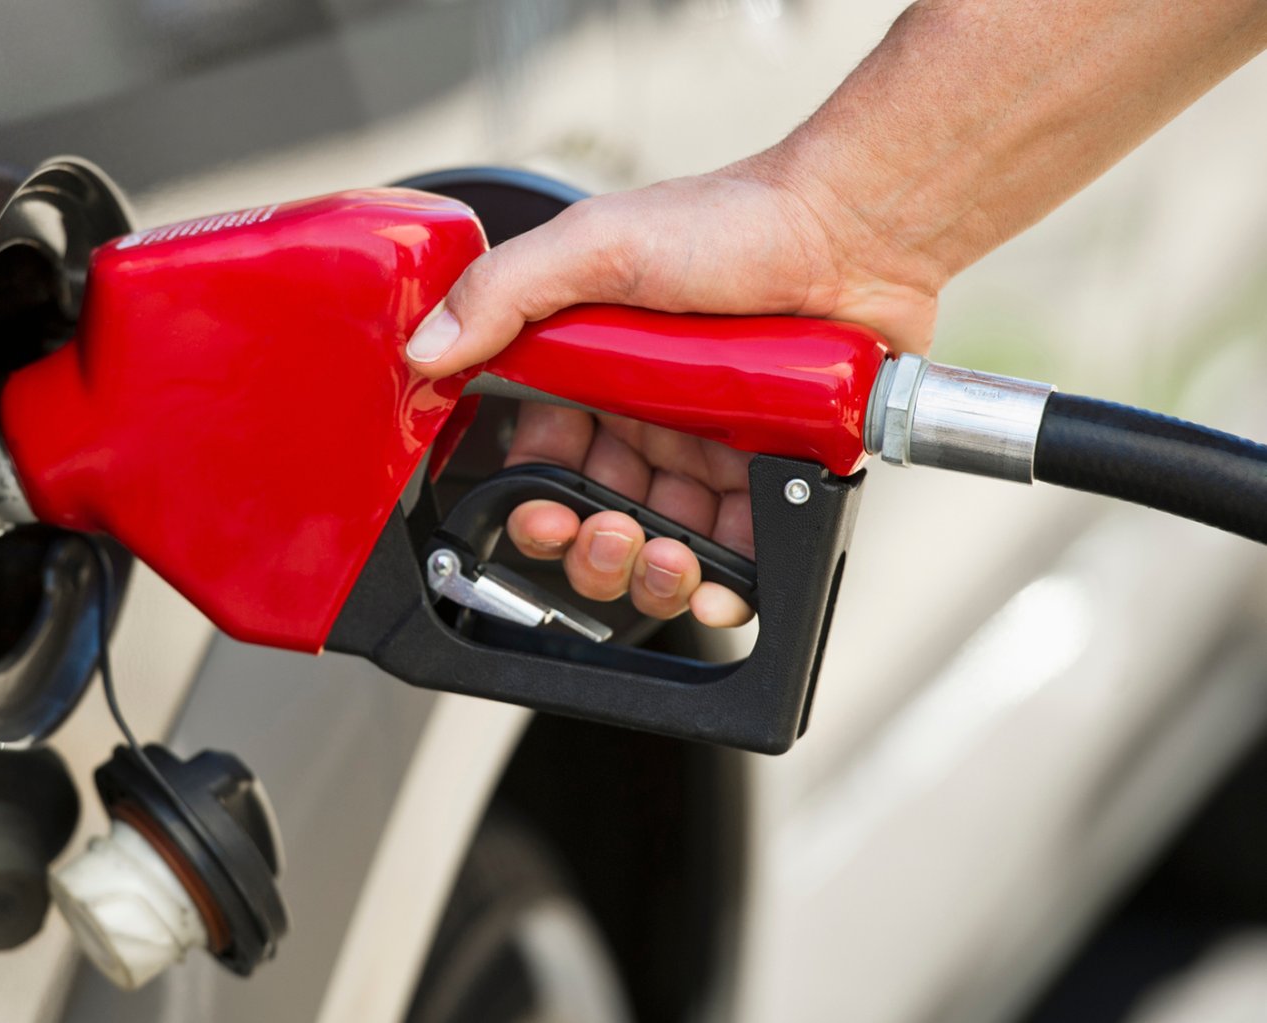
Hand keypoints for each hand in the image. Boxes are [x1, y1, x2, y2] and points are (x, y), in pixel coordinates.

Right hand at [405, 160, 942, 625]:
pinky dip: (725, 586)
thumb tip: (427, 349)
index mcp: (597, 368)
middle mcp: (651, 413)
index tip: (539, 515)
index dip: (534, 502)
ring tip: (665, 556)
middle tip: (606, 536)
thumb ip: (503, 292)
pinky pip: (744, 551)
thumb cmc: (736, 221)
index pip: (545, 459)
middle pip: (599, 517)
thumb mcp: (596, 243)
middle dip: (591, 550)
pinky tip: (716, 585)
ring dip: (651, 575)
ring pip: (665, 545)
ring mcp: (716, 445)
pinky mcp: (778, 470)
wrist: (857, 229)